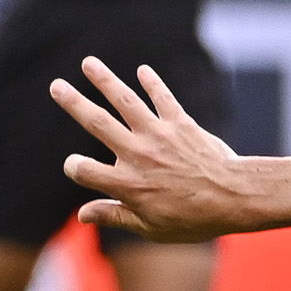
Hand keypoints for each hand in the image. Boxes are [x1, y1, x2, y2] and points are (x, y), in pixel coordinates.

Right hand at [50, 55, 261, 238]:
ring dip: (105, 80)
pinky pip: (164, 98)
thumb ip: (115, 216)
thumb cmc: (194, 219)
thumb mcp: (151, 227)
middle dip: (74, 102)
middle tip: (55, 85)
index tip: (76, 166)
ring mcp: (160, 136)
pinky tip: (142, 71)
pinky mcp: (182, 124)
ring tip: (89, 63)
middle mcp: (138, 155)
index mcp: (127, 184)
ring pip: (125, 101)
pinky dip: (153, 83)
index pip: (84, 170)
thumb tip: (82, 214)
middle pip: (97, 123)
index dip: (75, 167)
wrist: (235, 198)